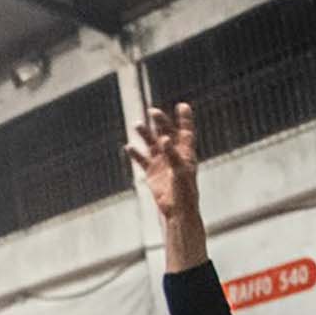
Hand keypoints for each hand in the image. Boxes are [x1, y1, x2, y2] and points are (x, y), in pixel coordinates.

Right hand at [127, 104, 198, 224]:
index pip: (186, 131)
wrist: (177, 209)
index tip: (182, 106)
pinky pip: (142, 160)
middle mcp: (174, 154)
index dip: (185, 119)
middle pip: (167, 133)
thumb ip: (172, 154)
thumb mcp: (181, 170)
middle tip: (152, 111)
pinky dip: (135, 154)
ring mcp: (162, 163)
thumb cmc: (185, 190)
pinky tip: (128, 147)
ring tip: (137, 125)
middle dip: (161, 122)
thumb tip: (163, 139)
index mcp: (186, 153)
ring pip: (152, 144)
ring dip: (146, 135)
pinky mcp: (152, 172)